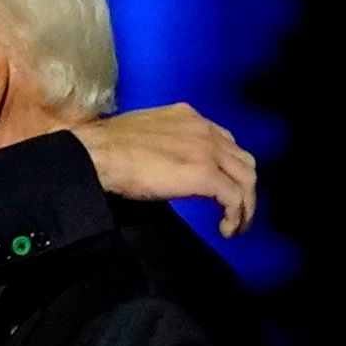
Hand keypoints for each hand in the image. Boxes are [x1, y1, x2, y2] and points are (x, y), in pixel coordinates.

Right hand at [71, 103, 256, 237]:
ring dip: (246, 205)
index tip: (221, 186)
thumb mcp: (142, 137)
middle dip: (243, 187)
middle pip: (242, 160)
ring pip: (246, 178)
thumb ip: (163, 145)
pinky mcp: (205, 174)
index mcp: (187, 116)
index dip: (227, 166)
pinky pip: (235, 197)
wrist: (98, 155)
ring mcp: (207, 151)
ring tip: (236, 225)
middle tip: (235, 210)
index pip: (223, 140)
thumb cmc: (107, 148)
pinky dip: (237, 215)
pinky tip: (227, 229)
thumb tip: (163, 165)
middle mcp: (204, 129)